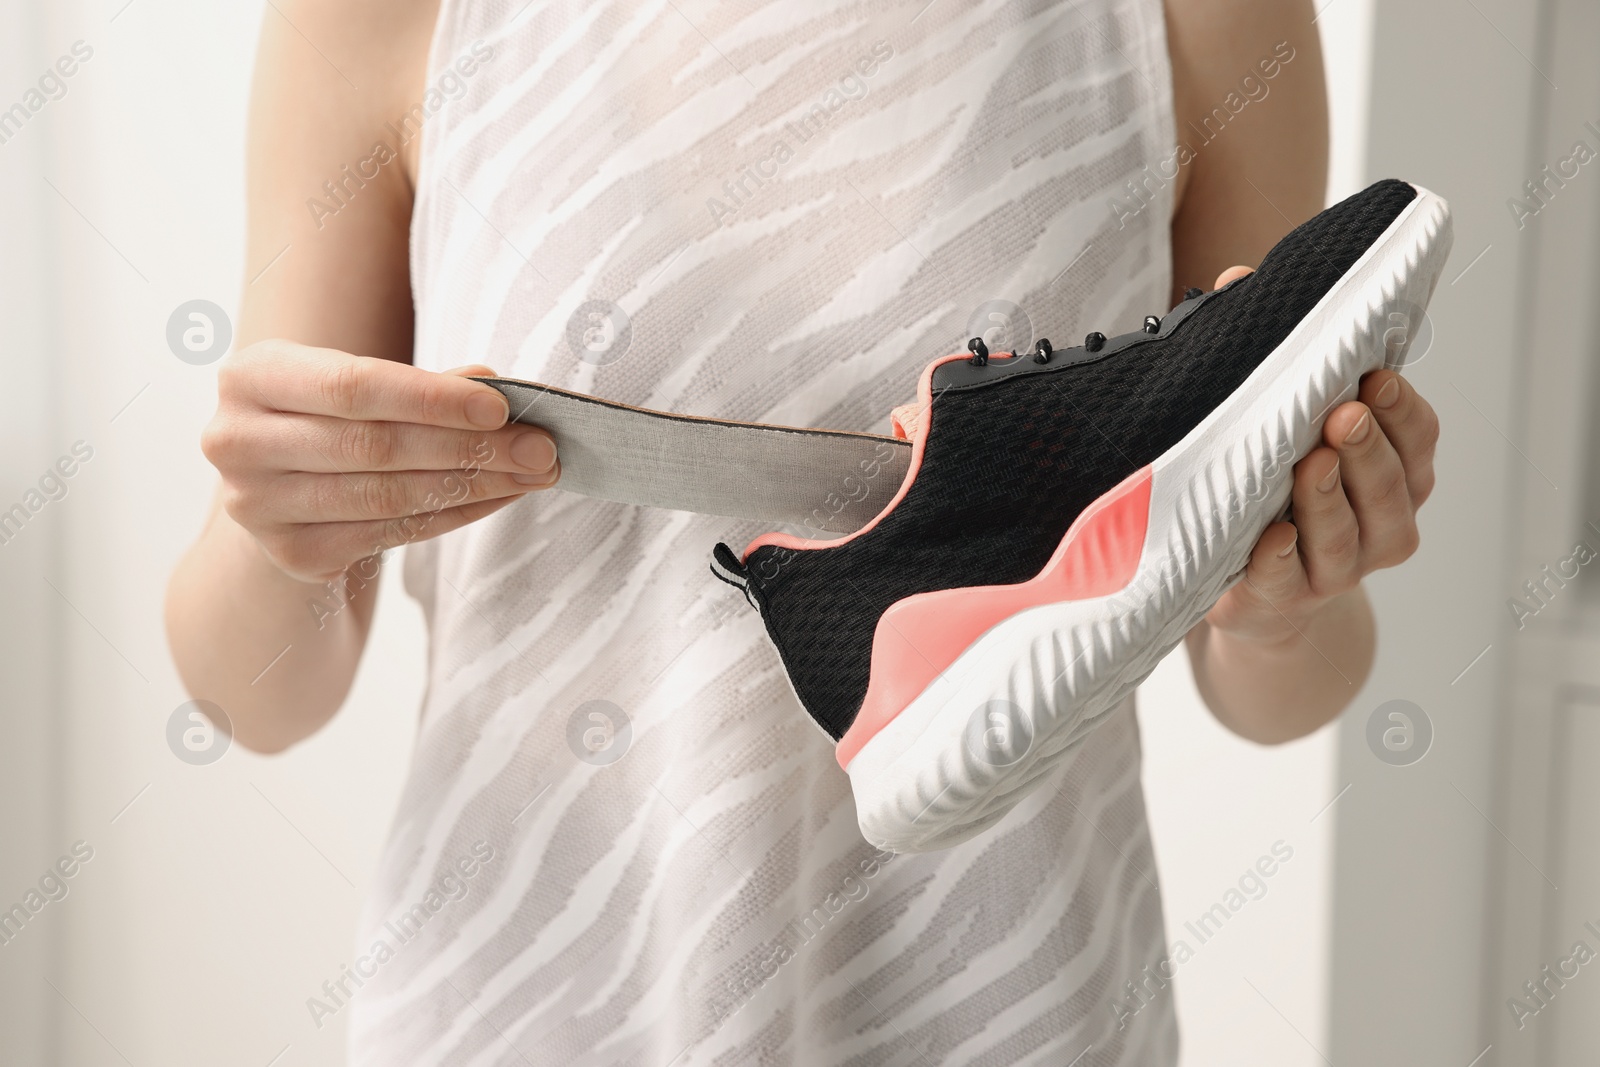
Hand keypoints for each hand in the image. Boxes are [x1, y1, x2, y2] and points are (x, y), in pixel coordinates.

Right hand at [202, 340, 558, 582]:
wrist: (278, 486)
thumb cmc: (332, 418)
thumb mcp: (356, 385)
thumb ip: (421, 385)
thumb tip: (497, 387)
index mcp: (251, 377)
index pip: (353, 387)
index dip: (432, 398)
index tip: (502, 407)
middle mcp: (238, 442)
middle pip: (374, 447)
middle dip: (470, 447)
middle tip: (540, 448)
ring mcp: (258, 507)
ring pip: (387, 497)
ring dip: (474, 485)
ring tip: (533, 474)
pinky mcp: (292, 555)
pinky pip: (392, 534)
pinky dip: (454, 516)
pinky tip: (498, 498)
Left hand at [1203, 265, 1439, 642]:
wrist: (1252, 593)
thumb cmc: (1272, 487)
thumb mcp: (1277, 421)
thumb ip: (1267, 356)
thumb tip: (1236, 278)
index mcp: (1394, 474)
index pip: (1419, 438)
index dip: (1402, 409)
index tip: (1376, 375)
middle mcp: (1380, 525)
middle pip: (1390, 486)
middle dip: (1369, 446)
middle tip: (1345, 412)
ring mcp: (1335, 570)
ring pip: (1345, 535)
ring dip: (1328, 498)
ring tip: (1310, 464)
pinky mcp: (1282, 599)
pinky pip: (1284, 579)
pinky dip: (1278, 558)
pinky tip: (1270, 536)